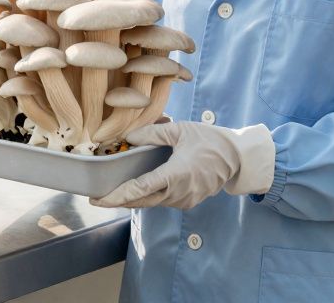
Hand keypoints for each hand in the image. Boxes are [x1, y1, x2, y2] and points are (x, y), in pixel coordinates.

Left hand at [89, 121, 273, 209]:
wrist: (237, 158)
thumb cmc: (209, 140)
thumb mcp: (180, 130)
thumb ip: (152, 134)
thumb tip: (127, 136)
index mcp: (176, 175)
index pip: (141, 189)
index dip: (117, 196)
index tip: (99, 199)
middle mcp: (179, 192)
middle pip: (141, 201)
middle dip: (117, 201)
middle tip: (96, 198)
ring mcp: (184, 200)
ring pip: (151, 203)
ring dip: (132, 199)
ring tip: (111, 192)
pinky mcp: (188, 202)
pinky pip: (161, 201)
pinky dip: (147, 197)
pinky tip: (134, 190)